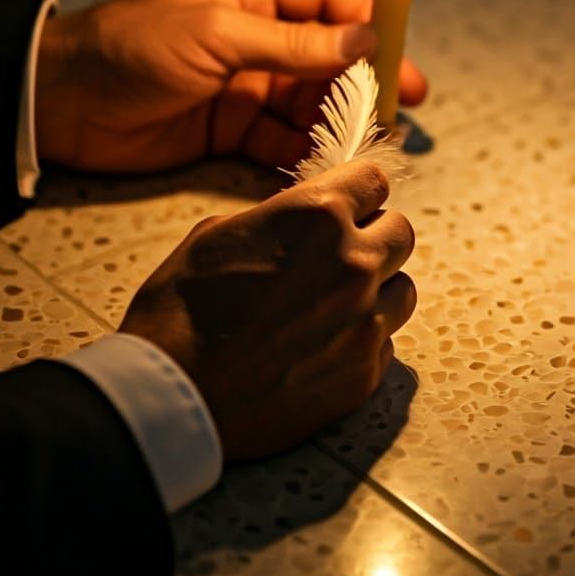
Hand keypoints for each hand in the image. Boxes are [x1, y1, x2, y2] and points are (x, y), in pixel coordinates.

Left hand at [35, 0, 426, 172]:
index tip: (396, 50)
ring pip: (308, 101)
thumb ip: (290, 43)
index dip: (367, 17)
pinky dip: (304, 151)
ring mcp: (243, 85)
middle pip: (327, 54)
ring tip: (371, 144)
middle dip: (364, 80)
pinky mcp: (228, 129)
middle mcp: (253, 37)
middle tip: (400, 110)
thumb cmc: (132, 49)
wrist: (61, 103)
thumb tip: (363, 38)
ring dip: (339, 121)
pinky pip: (279, 139)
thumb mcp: (216, 36)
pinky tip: (327, 166)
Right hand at [118, 161, 415, 459]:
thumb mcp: (217, 234)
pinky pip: (384, 341)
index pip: (374, 180)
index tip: (348, 202)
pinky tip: (319, 347)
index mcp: (318, 216)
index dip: (358, 190)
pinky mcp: (365, 373)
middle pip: (401, 231)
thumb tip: (301, 222)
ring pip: (402, 288)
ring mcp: (365, 322)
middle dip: (373, 236)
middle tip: (336, 254)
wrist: (172, 395)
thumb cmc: (181, 309)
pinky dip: (361, 339)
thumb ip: (276, 218)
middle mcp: (355, 263)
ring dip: (376, 289)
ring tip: (331, 305)